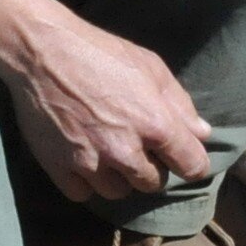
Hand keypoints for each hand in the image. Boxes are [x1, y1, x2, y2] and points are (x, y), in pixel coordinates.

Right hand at [0, 0, 212, 201]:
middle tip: (137, 146)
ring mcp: (90, 163)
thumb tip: (202, 134)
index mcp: (155, 124)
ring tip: (108, 150)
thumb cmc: (101, 53)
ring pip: (118, 192)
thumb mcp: (151, 67)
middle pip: (152, 184)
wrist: (43, 52)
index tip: (183, 159)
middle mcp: (124, 150)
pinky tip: (84, 157)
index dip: (191, 164)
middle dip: (150, 168)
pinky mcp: (59, 169)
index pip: (191, 166)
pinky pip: (83, 193)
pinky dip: (85, 181)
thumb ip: (180, 104)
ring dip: (118, 177)